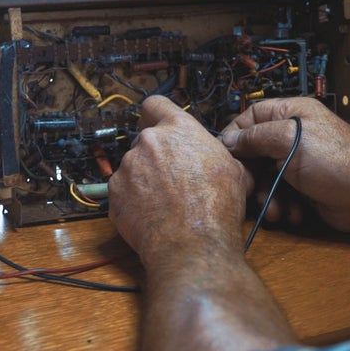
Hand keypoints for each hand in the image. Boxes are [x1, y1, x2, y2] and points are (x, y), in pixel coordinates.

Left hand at [108, 95, 250, 266]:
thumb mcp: (236, 171)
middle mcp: (148, 142)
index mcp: (178, 129)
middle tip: (173, 178)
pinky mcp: (114, 193)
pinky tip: (152, 214)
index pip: (156, 104)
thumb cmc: (215, 210)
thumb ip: (218, 153)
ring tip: (165, 202)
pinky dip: (133, 200)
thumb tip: (222, 157)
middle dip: (156, 156)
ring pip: (133, 167)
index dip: (157, 114)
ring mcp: (127, 167)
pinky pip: (122, 191)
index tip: (157, 123)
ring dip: (144, 179)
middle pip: (146, 141)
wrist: (192, 246)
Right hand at [221, 97, 349, 233]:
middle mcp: (292, 136)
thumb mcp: (289, 141)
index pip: (250, 116)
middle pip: (253, 151)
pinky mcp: (302, 186)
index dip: (236, 135)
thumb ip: (255, 137)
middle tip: (250, 188)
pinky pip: (279, 194)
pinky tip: (292, 213)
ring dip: (267, 196)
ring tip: (276, 209)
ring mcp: (297, 162)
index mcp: (291, 115)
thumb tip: (229, 140)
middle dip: (251, 175)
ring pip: (264, 177)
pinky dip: (282, 205)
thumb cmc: (338, 163)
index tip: (227, 155)